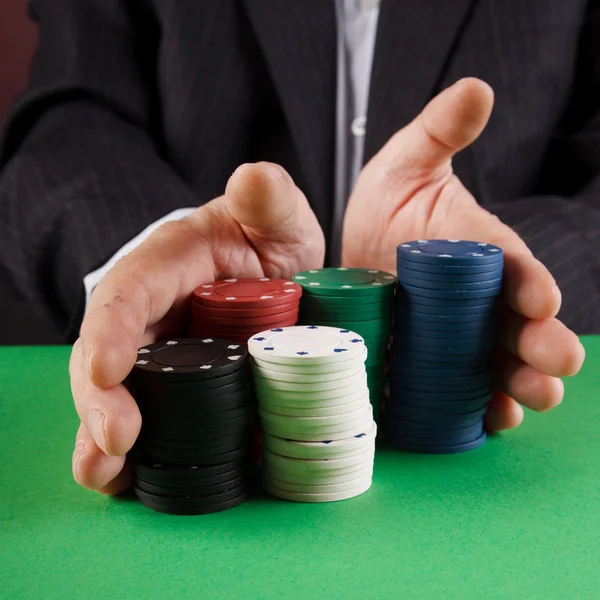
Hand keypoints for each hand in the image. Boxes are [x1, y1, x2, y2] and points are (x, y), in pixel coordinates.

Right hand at [69, 163, 324, 493]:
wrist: (275, 276)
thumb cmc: (267, 243)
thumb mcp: (279, 219)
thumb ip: (269, 201)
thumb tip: (255, 177)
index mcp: (168, 265)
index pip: (129, 292)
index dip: (114, 330)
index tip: (108, 369)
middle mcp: (152, 314)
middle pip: (108, 355)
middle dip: (102, 400)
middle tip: (115, 441)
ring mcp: (160, 356)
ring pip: (117, 396)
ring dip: (104, 438)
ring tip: (108, 474)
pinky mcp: (175, 388)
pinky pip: (148, 419)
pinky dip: (135, 454)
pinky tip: (131, 481)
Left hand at [342, 78, 585, 430]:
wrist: (351, 251)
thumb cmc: (387, 204)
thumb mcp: (406, 163)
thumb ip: (439, 132)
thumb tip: (476, 88)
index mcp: (482, 252)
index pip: (517, 268)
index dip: (532, 283)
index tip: (538, 299)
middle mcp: (478, 299)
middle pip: (518, 325)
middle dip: (540, 343)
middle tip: (556, 362)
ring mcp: (456, 336)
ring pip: (498, 362)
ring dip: (518, 382)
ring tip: (531, 398)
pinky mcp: (431, 363)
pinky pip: (460, 390)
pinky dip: (477, 407)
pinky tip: (487, 420)